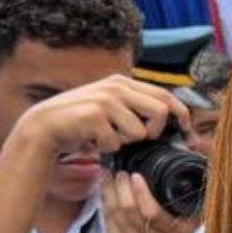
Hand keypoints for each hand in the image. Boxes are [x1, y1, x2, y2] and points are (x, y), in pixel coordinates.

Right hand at [6, 73, 189, 167]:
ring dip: (126, 143)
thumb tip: (171, 121)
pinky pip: (117, 143)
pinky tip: (93, 142)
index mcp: (123, 83)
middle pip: (161, 111)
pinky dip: (107, 149)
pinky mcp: (94, 116)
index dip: (181, 115)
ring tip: (107, 138)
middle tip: (141, 139)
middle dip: (156, 132)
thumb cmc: (82, 122)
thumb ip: (135, 107)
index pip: (165, 96)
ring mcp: (105, 100)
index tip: (187, 131)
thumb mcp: (111, 107)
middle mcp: (116, 87)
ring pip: (139, 132)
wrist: (44, 126)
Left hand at [102, 170, 200, 232]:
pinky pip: (108, 223)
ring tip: (108, 175)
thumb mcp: (191, 225)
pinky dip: (105, 204)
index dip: (141, 193)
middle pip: (129, 211)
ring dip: (109, 192)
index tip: (135, 175)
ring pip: (115, 215)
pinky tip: (105, 191)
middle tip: (119, 171)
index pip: (152, 213)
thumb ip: (195, 205)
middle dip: (121, 187)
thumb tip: (200, 178)